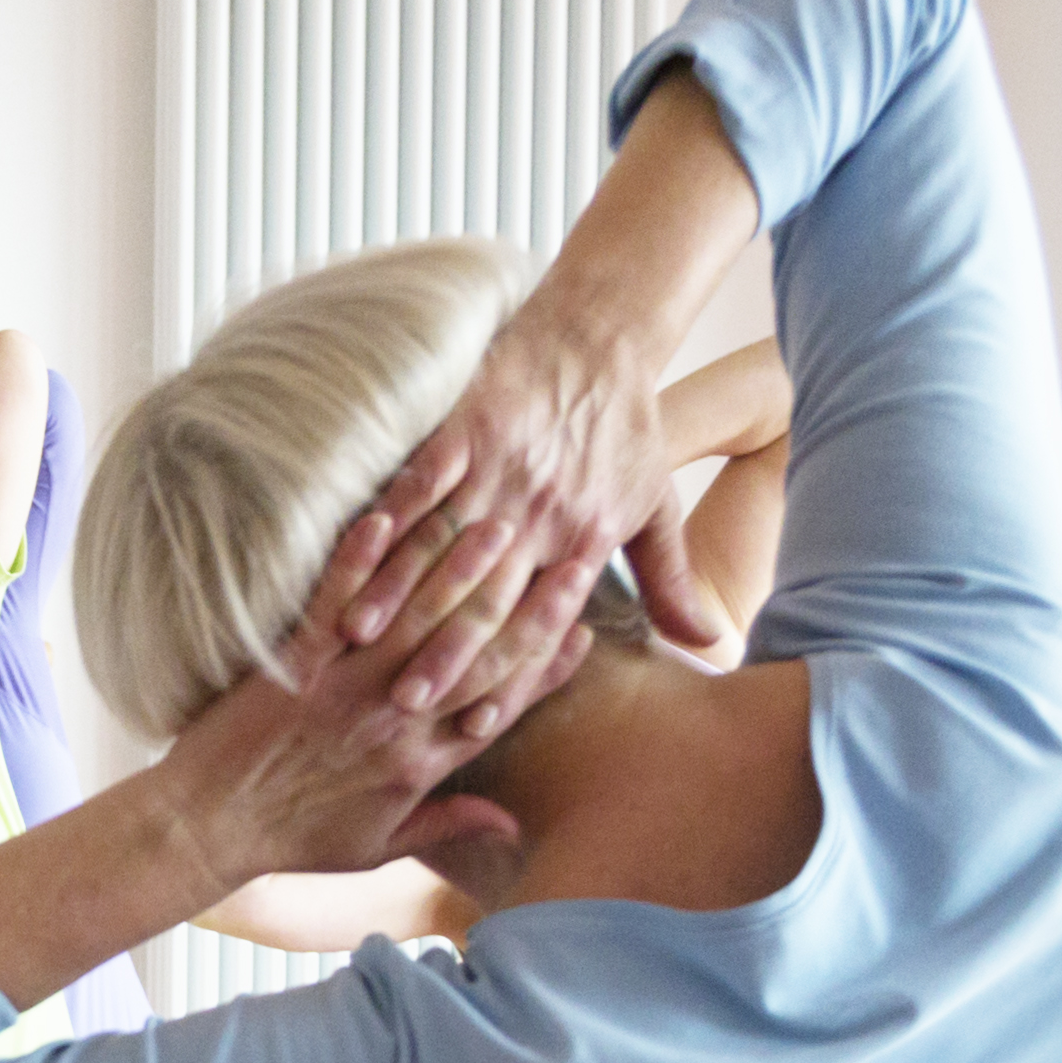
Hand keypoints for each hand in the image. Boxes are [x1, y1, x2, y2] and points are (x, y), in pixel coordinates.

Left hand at [164, 554, 582, 884]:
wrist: (206, 828)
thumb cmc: (291, 839)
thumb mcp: (377, 847)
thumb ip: (448, 823)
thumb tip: (513, 824)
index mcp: (421, 763)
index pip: (502, 704)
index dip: (548, 665)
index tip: (585, 627)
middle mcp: (395, 719)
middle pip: (479, 650)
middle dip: (531, 602)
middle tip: (573, 554)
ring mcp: (347, 686)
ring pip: (420, 618)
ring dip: (464, 567)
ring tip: (503, 522)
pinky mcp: (298, 661)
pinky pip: (339, 599)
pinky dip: (363, 555)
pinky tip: (393, 513)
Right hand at [318, 304, 726, 697]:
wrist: (603, 338)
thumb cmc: (627, 429)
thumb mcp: (656, 510)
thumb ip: (672, 584)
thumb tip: (709, 646)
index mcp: (580, 542)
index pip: (537, 624)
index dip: (504, 676)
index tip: (467, 724)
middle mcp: (539, 514)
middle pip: (483, 596)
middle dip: (442, 653)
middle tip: (401, 704)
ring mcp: (498, 469)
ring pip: (441, 545)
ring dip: (398, 594)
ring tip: (359, 642)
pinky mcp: (464, 427)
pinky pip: (419, 479)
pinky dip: (386, 517)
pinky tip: (352, 551)